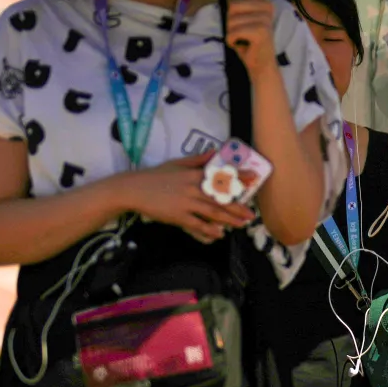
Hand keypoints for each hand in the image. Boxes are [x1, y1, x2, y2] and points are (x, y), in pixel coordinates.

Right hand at [119, 152, 256, 242]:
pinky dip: (208, 229)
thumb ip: (198, 160)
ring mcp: (185, 203)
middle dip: (238, 206)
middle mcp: (193, 188)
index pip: (221, 175)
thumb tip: (215, 152)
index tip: (254, 178)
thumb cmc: (155, 176)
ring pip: (212, 212)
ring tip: (241, 224)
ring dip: (229, 219)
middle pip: (220, 198)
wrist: (133, 189)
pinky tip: (219, 234)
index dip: (239, 176)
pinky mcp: (177, 216)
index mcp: (194, 174)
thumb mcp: (178, 163)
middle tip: (251, 214)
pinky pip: (197, 224)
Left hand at [224, 0, 278, 77]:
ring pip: (231, 20)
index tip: (236, 4)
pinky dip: (231, 41)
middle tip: (241, 30)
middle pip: (233, 5)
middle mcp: (268, 7)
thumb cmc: (248, 39)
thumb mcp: (241, 16)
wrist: (260, 63)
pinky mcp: (261, 31)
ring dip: (231, 32)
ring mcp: (265, 19)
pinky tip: (242, 44)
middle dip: (230, 21)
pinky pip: (233, 32)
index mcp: (264, 1)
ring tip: (242, 38)